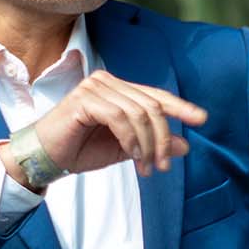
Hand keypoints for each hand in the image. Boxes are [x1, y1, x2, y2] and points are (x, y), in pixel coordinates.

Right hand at [0, 71, 208, 185]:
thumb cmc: (80, 150)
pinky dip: (131, 139)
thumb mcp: (125, 149)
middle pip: (151, 105)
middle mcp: (107, 82)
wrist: (47, 158)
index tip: (202, 119)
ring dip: (147, 144)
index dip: (180, 106)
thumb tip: (185, 144)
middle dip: (162, 138)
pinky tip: (132, 156)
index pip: (155, 95)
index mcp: (118, 89)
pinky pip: (119, 118)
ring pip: (139, 113)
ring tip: (146, 167)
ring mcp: (95, 87)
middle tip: (163, 166)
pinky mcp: (84, 99)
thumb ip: (152, 144)